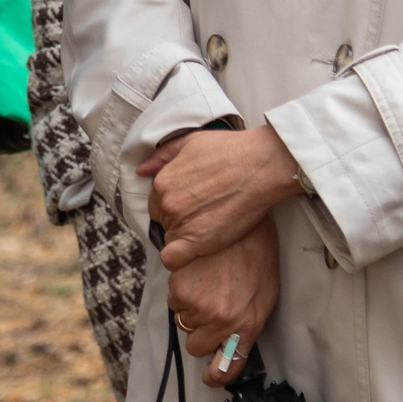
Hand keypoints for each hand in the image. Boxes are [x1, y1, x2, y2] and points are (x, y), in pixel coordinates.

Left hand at [143, 123, 302, 269]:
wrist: (261, 166)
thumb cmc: (231, 150)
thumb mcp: (191, 141)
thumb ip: (163, 156)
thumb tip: (142, 170)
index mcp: (162, 181)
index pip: (156, 203)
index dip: (174, 205)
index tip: (192, 204)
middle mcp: (167, 203)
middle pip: (164, 222)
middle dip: (179, 220)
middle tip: (203, 215)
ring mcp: (181, 223)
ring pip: (170, 239)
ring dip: (185, 237)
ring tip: (209, 228)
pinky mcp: (197, 241)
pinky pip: (173, 260)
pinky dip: (180, 259)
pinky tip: (196, 252)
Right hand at [168, 219, 278, 385]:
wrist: (245, 218)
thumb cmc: (258, 254)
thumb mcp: (264, 295)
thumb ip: (246, 327)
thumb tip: (231, 348)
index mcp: (245, 325)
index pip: (223, 370)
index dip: (215, 375)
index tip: (211, 374)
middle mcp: (221, 321)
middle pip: (196, 345)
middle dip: (201, 331)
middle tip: (211, 306)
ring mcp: (198, 305)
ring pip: (182, 319)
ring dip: (190, 305)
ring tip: (208, 280)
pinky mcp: (180, 285)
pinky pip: (173, 297)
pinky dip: (181, 286)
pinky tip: (197, 269)